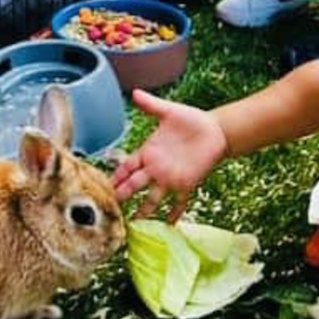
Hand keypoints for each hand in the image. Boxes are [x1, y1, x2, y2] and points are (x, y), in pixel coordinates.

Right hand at [111, 89, 227, 219]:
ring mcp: (170, 179)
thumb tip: (135, 92)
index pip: (126, 167)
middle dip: (122, 196)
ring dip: (144, 211)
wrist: (216, 130)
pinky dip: (175, 214)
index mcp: (148, 153)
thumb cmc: (192, 120)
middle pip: (134, 186)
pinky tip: (168, 226)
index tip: (102, 187)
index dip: (115, 177)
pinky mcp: (187, 184)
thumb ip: (152, 105)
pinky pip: (179, 202)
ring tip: (132, 225)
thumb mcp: (169, 112)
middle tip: (109, 208)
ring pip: (153, 198)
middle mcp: (156, 169)